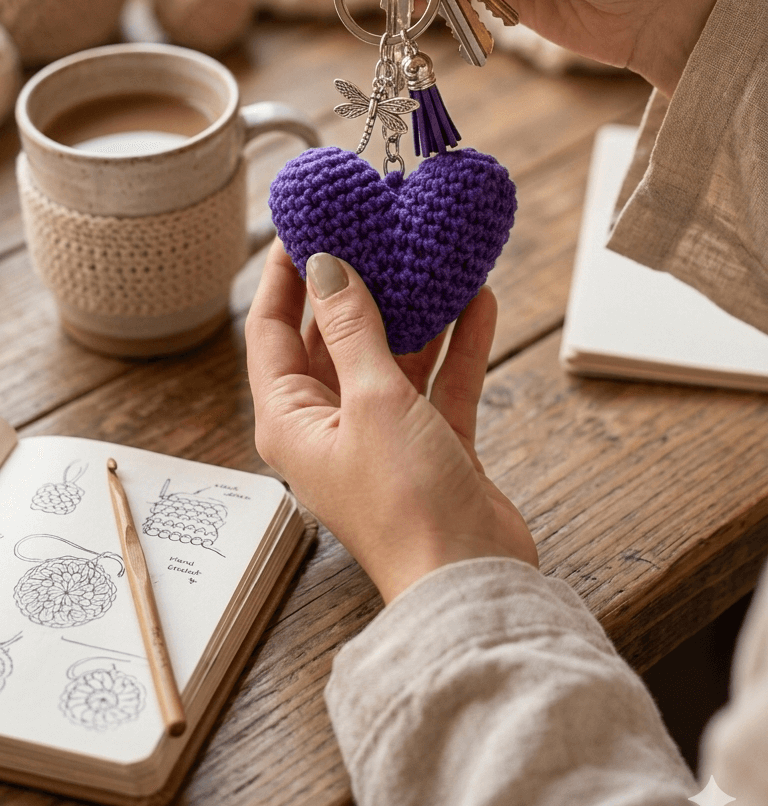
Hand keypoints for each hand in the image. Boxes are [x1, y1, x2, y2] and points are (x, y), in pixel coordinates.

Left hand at [246, 242, 536, 603]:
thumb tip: (325, 267)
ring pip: (392, 355)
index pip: (271, 333)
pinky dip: (456, 343)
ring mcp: (382, 436)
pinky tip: (477, 298)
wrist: (471, 579)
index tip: (304, 225)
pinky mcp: (431, 445)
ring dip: (414, 310)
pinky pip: (439, 380)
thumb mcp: (372, 399)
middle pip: (334, 339)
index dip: (285, 277)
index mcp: (291, 420)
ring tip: (429, 254)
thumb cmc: (407, 503)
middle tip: (374, 229)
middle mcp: (330, 426)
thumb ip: (352, 328)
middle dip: (356, 285)